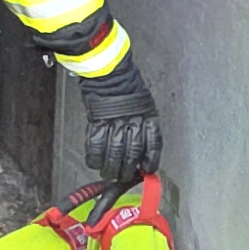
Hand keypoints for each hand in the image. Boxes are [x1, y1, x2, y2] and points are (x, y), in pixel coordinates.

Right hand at [78, 60, 160, 184]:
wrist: (109, 72)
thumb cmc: (127, 87)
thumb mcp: (144, 105)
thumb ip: (144, 126)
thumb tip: (141, 151)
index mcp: (148, 116)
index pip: (153, 144)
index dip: (150, 160)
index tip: (147, 170)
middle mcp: (133, 120)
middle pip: (133, 152)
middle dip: (128, 168)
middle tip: (123, 177)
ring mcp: (115, 121)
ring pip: (115, 152)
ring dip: (111, 167)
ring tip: (108, 174)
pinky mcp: (97, 120)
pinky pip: (96, 144)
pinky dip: (94, 156)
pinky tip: (95, 163)